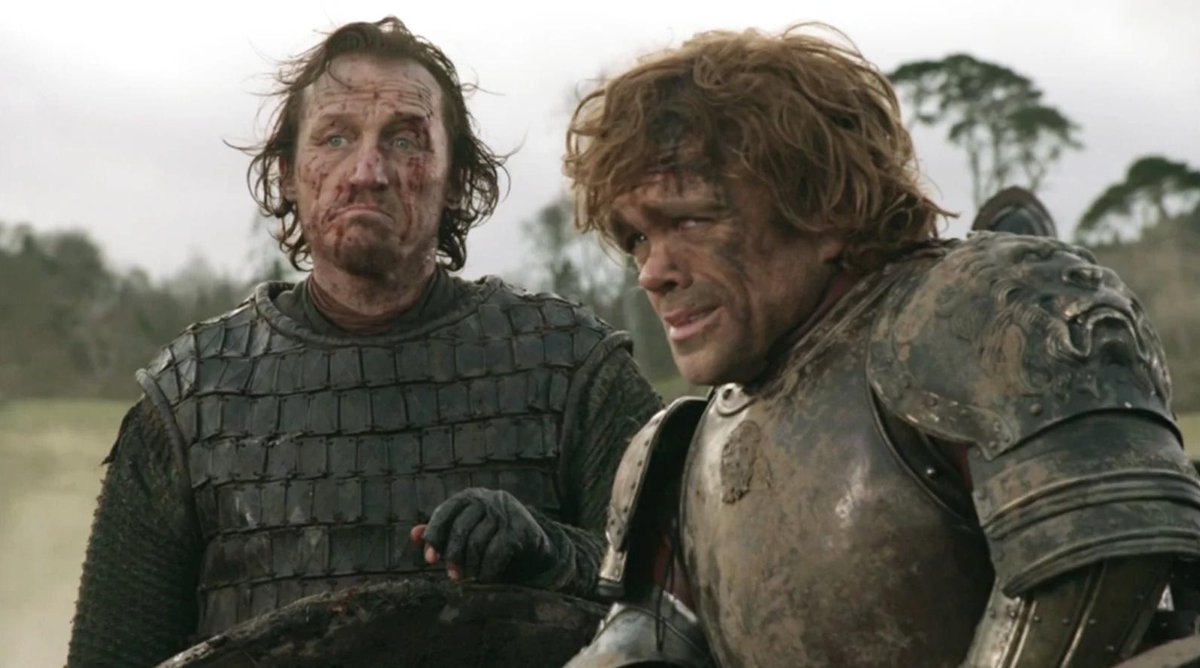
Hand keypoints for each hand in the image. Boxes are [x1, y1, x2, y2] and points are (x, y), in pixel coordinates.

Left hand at [412, 488, 556, 582]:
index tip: (430, 560)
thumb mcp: (464, 531)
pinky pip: (496, 553)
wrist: (532, 541)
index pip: (445, 513)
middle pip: (461, 529)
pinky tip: (486, 577)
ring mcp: (505, 512)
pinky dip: (488, 570)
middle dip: (454, 556)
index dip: (435, 536)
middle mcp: (487, 499)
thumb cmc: (490, 536)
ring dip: (471, 566)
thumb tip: (414, 534)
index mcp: (469, 496)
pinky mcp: (520, 528)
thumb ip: (440, 532)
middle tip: (453, 576)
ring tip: (470, 577)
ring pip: (478, 543)